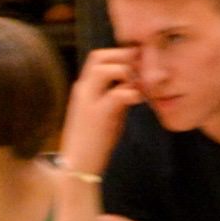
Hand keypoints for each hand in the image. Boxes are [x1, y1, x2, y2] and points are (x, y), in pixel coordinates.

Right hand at [57, 47, 143, 177]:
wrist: (78, 165)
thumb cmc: (93, 141)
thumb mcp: (105, 112)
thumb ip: (115, 96)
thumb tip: (134, 85)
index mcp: (84, 89)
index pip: (98, 58)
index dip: (119, 55)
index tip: (137, 63)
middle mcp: (83, 90)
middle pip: (98, 56)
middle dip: (122, 56)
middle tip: (141, 68)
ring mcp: (88, 101)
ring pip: (104, 69)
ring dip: (125, 72)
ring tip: (138, 85)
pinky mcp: (97, 115)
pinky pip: (116, 94)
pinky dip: (131, 93)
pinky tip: (139, 100)